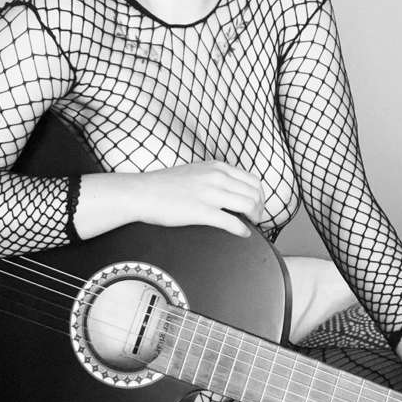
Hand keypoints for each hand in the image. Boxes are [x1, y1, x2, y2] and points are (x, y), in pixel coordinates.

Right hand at [133, 161, 264, 236]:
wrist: (142, 192)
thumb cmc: (164, 184)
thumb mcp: (196, 171)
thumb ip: (214, 176)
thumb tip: (230, 189)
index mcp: (217, 167)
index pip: (252, 180)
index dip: (259, 196)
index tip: (257, 206)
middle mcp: (217, 178)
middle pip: (254, 194)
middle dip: (259, 209)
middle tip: (256, 219)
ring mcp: (210, 194)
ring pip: (248, 206)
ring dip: (254, 218)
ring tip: (250, 225)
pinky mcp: (202, 212)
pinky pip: (232, 222)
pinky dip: (242, 230)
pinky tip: (242, 234)